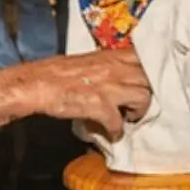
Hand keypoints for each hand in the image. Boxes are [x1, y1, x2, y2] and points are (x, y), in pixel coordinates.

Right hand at [28, 50, 151, 139]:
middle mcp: (116, 68)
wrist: (37, 84)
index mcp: (112, 56)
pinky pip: (118, 122)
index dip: (152, 73)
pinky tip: (110, 133)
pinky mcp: (100, 105)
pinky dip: (116, 131)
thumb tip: (119, 78)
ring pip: (143, 98)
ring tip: (128, 118)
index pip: (146, 58)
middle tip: (138, 105)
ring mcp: (110, 86)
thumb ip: (108, 66)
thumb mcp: (89, 62)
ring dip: (138, 112)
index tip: (151, 84)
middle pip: (149, 80)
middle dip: (148, 94)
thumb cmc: (57, 73)